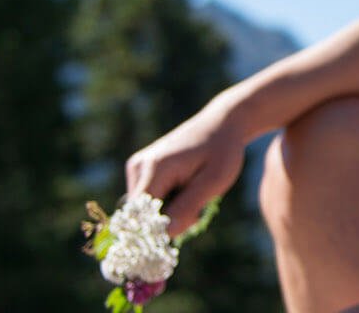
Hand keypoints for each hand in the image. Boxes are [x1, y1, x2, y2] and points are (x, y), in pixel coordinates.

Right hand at [125, 104, 247, 236]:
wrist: (222, 125)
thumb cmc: (221, 152)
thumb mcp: (214, 182)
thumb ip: (188, 207)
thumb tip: (165, 233)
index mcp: (154, 169)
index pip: (140, 215)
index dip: (159, 229)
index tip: (185, 224)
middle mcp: (139, 167)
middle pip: (143, 214)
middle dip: (169, 220)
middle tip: (197, 208)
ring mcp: (137, 167)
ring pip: (146, 208)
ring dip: (170, 211)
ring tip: (194, 194)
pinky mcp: (141, 169)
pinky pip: (149, 198)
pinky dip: (168, 202)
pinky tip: (186, 190)